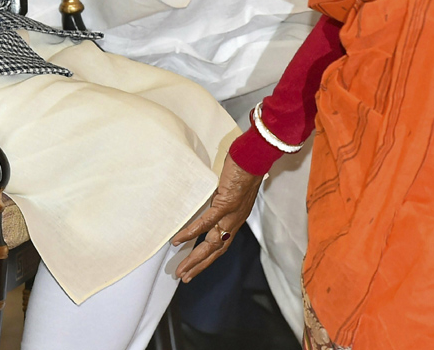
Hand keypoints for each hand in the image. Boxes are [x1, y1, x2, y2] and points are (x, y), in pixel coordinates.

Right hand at [172, 156, 262, 282]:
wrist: (255, 156)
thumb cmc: (244, 167)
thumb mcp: (233, 189)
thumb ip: (223, 198)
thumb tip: (212, 198)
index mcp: (237, 218)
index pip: (223, 243)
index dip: (210, 257)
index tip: (196, 267)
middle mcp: (235, 220)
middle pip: (217, 250)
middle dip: (200, 265)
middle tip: (185, 277)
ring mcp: (231, 214)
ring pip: (212, 243)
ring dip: (195, 258)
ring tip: (181, 269)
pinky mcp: (225, 204)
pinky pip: (206, 222)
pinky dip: (191, 233)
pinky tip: (178, 241)